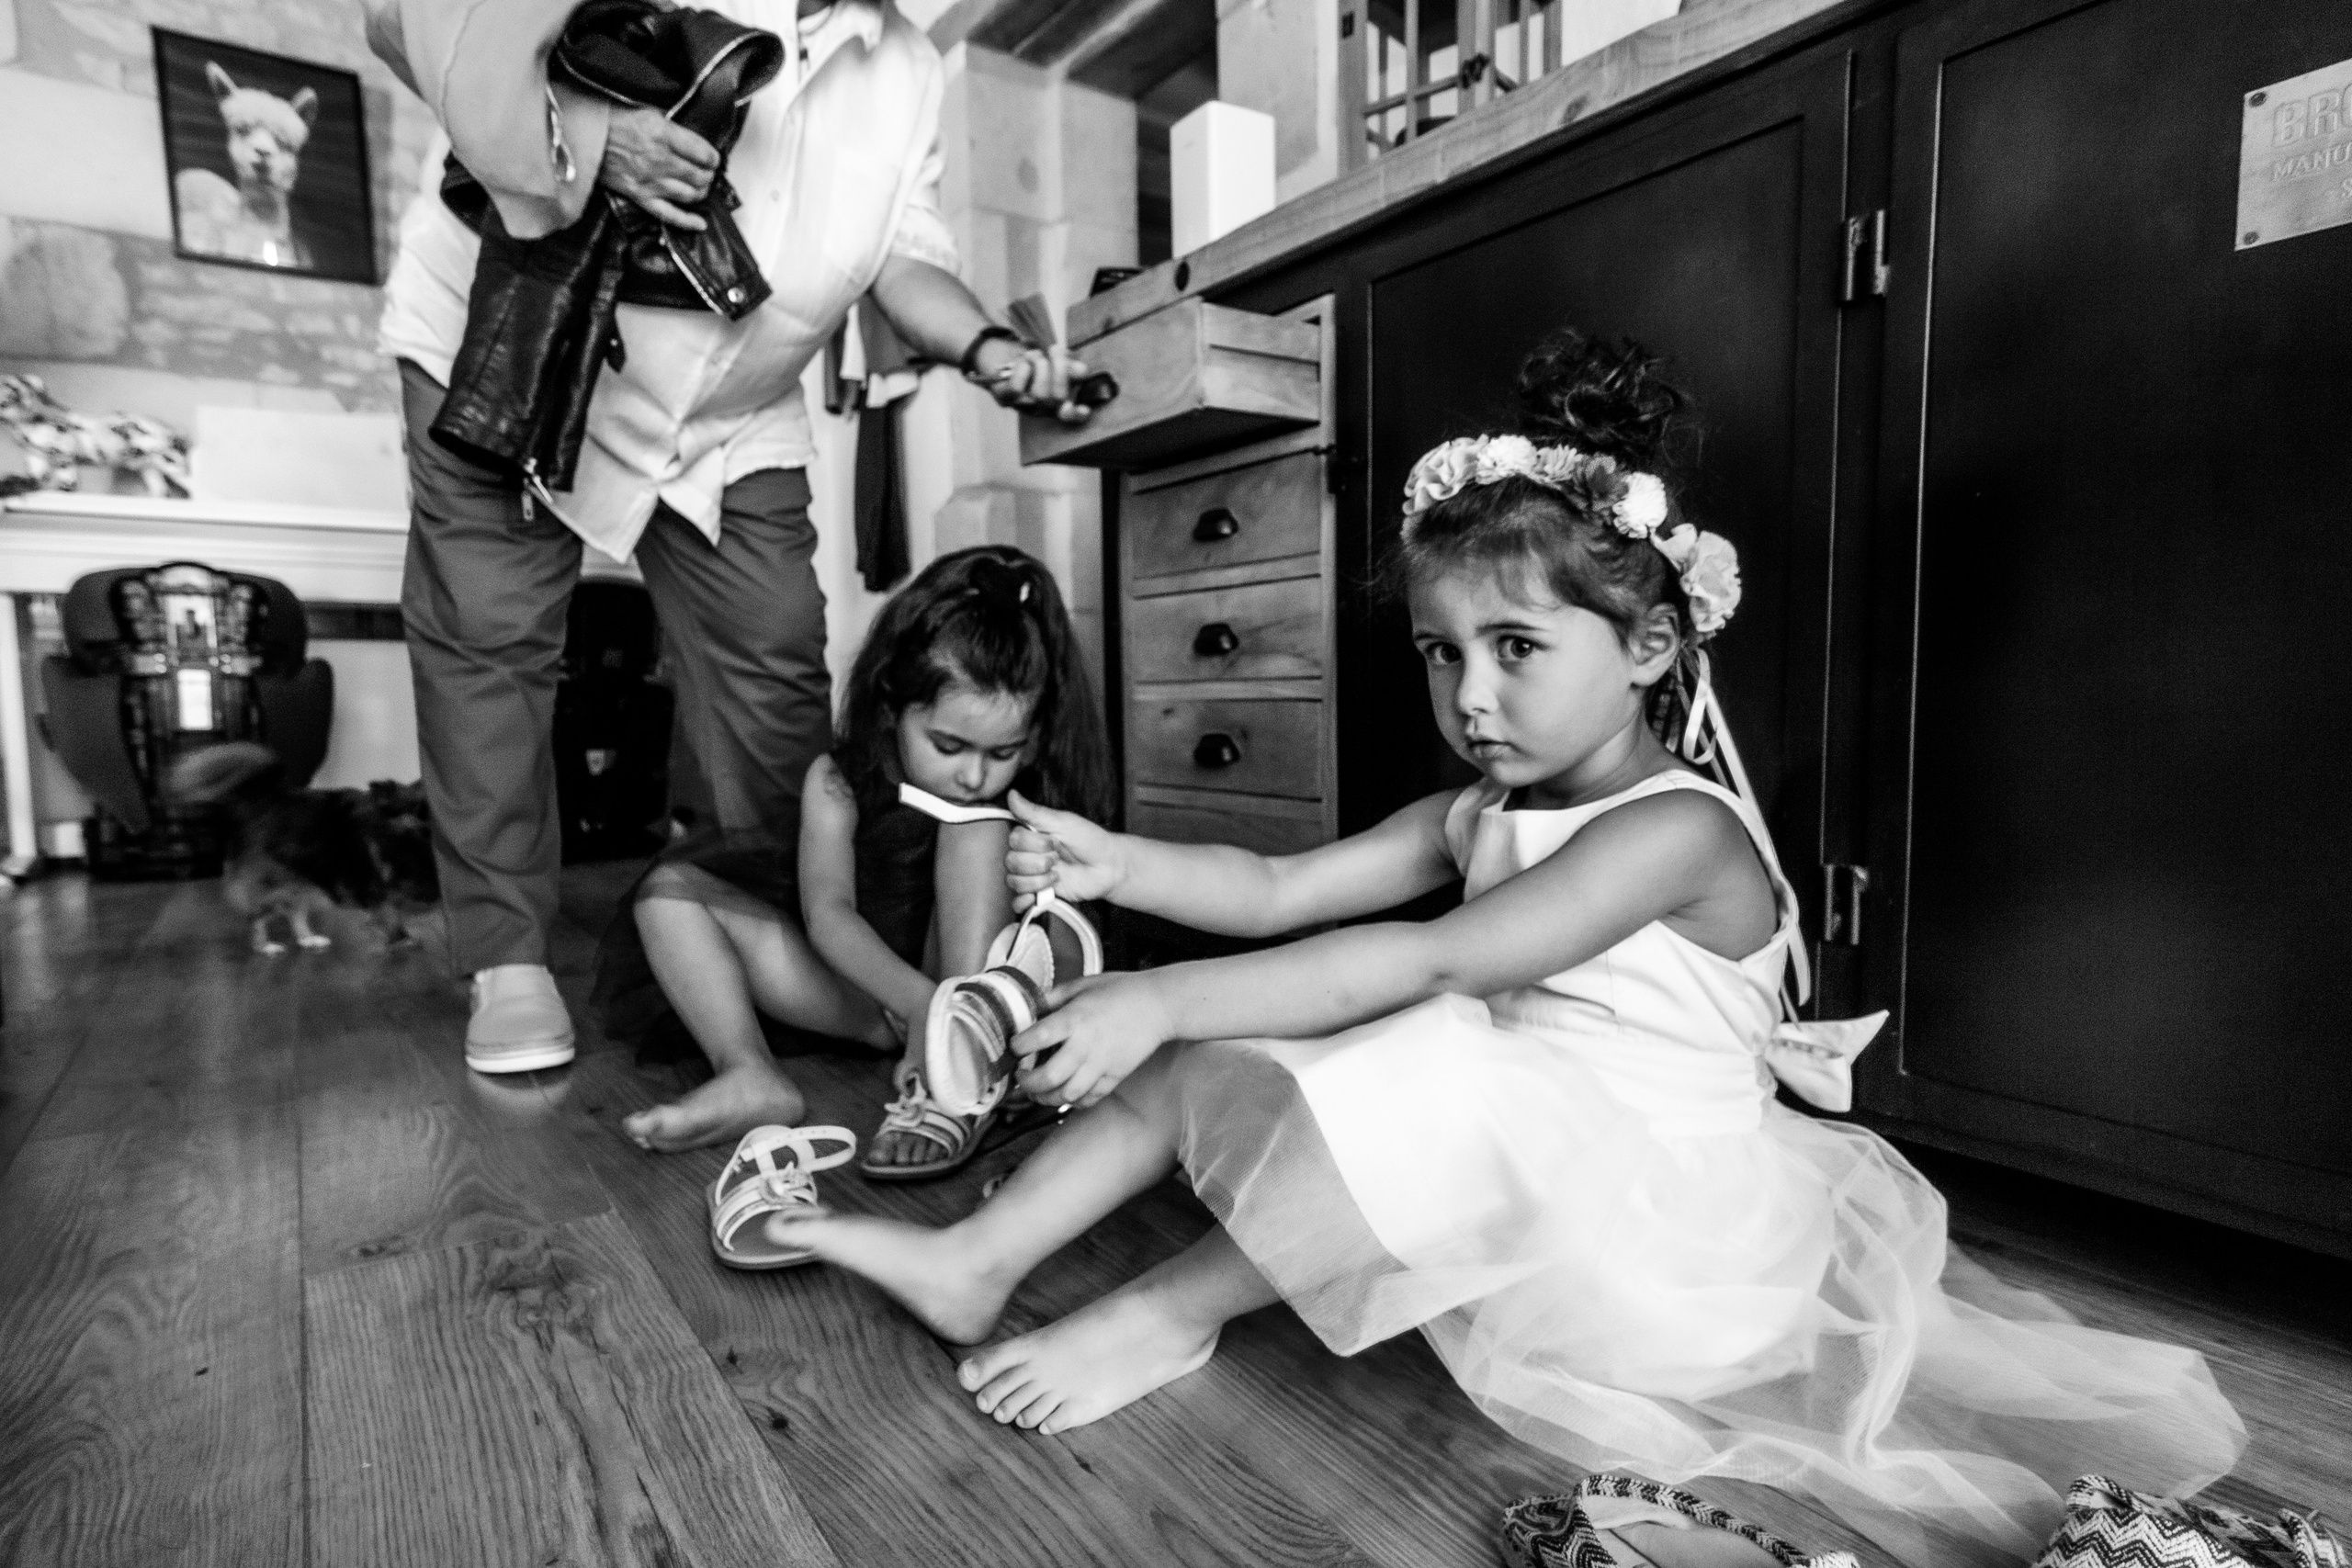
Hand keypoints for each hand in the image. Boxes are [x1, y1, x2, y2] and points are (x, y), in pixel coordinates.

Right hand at [599, 106, 717, 229]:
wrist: (584, 136)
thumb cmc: (613, 120)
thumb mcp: (648, 112)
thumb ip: (673, 129)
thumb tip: (694, 144)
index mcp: (663, 134)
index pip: (703, 152)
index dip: (713, 157)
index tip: (712, 158)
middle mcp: (659, 159)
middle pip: (699, 175)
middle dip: (709, 175)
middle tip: (707, 173)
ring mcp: (650, 180)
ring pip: (690, 195)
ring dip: (701, 192)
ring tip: (701, 187)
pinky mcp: (639, 196)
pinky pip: (669, 214)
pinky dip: (687, 221)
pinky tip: (700, 224)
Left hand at [970, 339, 1097, 424]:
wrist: (995, 353)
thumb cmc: (1028, 359)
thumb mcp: (1052, 359)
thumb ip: (1067, 365)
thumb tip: (1082, 371)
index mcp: (1053, 401)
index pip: (1069, 416)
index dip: (1077, 415)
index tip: (1084, 408)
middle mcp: (1039, 408)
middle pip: (1057, 398)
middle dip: (1060, 370)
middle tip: (1056, 350)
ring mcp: (1021, 405)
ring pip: (1040, 395)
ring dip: (1040, 366)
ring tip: (1035, 354)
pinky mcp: (1004, 398)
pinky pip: (1018, 388)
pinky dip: (1023, 369)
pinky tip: (1023, 361)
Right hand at [1006, 790, 1123, 907]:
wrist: (1108, 867)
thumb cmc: (1090, 841)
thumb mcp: (1063, 822)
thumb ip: (1034, 812)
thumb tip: (1012, 795)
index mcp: (1033, 836)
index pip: (1013, 840)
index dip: (1032, 844)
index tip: (1053, 842)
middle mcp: (1030, 855)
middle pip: (1011, 861)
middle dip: (1037, 862)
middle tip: (1057, 859)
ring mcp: (1033, 875)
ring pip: (1013, 881)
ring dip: (1036, 880)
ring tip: (1056, 875)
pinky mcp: (1040, 894)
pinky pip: (1017, 902)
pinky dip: (1024, 901)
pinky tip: (1038, 895)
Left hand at [1012, 972, 1171, 1109]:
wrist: (1159, 1006)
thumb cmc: (1121, 991)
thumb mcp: (1083, 984)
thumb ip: (1053, 997)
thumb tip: (1029, 1007)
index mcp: (1075, 1019)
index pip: (1037, 1038)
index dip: (1018, 1046)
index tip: (1014, 1047)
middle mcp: (1086, 1045)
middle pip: (1048, 1077)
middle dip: (1027, 1083)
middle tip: (1020, 1078)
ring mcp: (1101, 1064)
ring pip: (1067, 1095)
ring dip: (1045, 1097)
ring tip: (1037, 1091)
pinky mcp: (1115, 1076)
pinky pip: (1089, 1099)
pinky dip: (1072, 1101)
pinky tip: (1063, 1093)